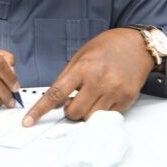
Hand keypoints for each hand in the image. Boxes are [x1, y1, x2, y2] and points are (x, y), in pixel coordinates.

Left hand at [22, 28, 152, 126]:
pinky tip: (104, 97)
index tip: (28, 121)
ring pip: (90, 118)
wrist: (138, 45)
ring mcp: (114, 92)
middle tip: (73, 100)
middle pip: (73, 112)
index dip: (40, 110)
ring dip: (85, 113)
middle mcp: (99, 82)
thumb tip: (55, 99)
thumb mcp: (81, 55)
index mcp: (83, 68)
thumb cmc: (107, 47)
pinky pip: (107, 117)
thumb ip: (67, 76)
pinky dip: (100, 112)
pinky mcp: (127, 100)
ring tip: (90, 98)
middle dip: (69, 111)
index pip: (56, 94)